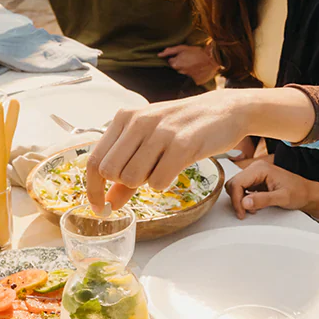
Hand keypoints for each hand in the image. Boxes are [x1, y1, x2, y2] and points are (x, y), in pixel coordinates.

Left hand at [86, 90, 257, 209]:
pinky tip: (175, 168)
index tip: (99, 207)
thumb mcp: (149, 142)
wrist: (225, 111)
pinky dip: (164, 183)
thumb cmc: (184, 128)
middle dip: (125, 184)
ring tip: (164, 165)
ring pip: (131, 178)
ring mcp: (160, 131)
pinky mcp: (182, 144)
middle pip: (110, 172)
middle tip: (146, 175)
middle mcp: (138, 121)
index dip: (93, 189)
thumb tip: (107, 202)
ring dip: (147, 182)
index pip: (94, 160)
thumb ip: (126, 170)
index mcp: (125, 118)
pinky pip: (158, 182)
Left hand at [158, 44, 218, 85]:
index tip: (183, 55)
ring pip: (183, 72)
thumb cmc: (197, 52)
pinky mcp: (194, 81)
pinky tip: (197, 68)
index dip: (176, 57)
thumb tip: (159, 55)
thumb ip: (170, 51)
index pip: (171, 61)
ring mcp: (187, 77)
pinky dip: (193, 73)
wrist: (211, 59)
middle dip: (181, 63)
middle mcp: (180, 72)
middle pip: (177, 68)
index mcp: (175, 64)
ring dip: (187, 68)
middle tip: (189, 58)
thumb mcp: (182, 48)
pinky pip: (191, 77)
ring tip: (194, 63)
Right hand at [226, 161, 318, 220]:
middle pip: (233, 184)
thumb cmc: (299, 192)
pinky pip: (242, 189)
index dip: (236, 200)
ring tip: (250, 209)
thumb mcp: (282, 198)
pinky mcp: (256, 180)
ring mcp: (255, 174)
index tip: (242, 212)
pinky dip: (243, 199)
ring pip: (235, 186)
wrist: (308, 193)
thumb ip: (263, 200)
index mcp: (260, 168)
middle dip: (236, 200)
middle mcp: (256, 168)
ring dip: (239, 200)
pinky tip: (253, 205)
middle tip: (244, 213)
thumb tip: (244, 203)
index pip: (237, 183)